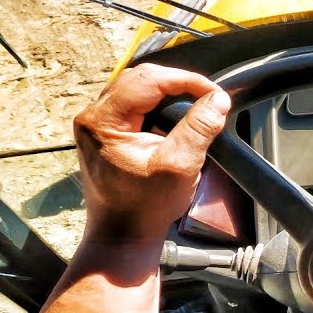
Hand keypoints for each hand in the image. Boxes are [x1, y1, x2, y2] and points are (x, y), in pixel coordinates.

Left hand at [73, 64, 229, 243]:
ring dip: (168, 91)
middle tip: (207, 97)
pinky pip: (133, 103)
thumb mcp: (179, 166)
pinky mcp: (106, 132)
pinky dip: (158, 103)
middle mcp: (93, 117)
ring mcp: (97, 124)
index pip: (148, 81)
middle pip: (140, 79)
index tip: (214, 92)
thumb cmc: (145, 207)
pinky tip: (176, 116)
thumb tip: (218, 100)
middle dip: (178, 83)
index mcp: (103, 122)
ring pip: (136, 87)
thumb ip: (199, 129)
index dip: (186, 80)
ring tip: (195, 104)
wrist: (124, 233)